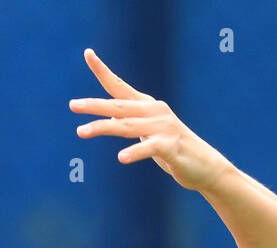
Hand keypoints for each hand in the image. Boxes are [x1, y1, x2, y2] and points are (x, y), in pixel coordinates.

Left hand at [69, 48, 233, 191]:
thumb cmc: (171, 149)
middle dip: (94, 105)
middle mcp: (154, 112)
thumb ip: (129, 122)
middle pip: (118, 106)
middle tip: (72, 105)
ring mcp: (163, 128)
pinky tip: (121, 158)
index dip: (103, 71)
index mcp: (146, 106)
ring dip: (103, 128)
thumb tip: (109, 115)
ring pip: (127, 126)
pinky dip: (135, 152)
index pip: (120, 86)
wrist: (204, 165)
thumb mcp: (147, 133)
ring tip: (81, 131)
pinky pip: (150, 149)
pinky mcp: (170, 147)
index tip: (88, 53)